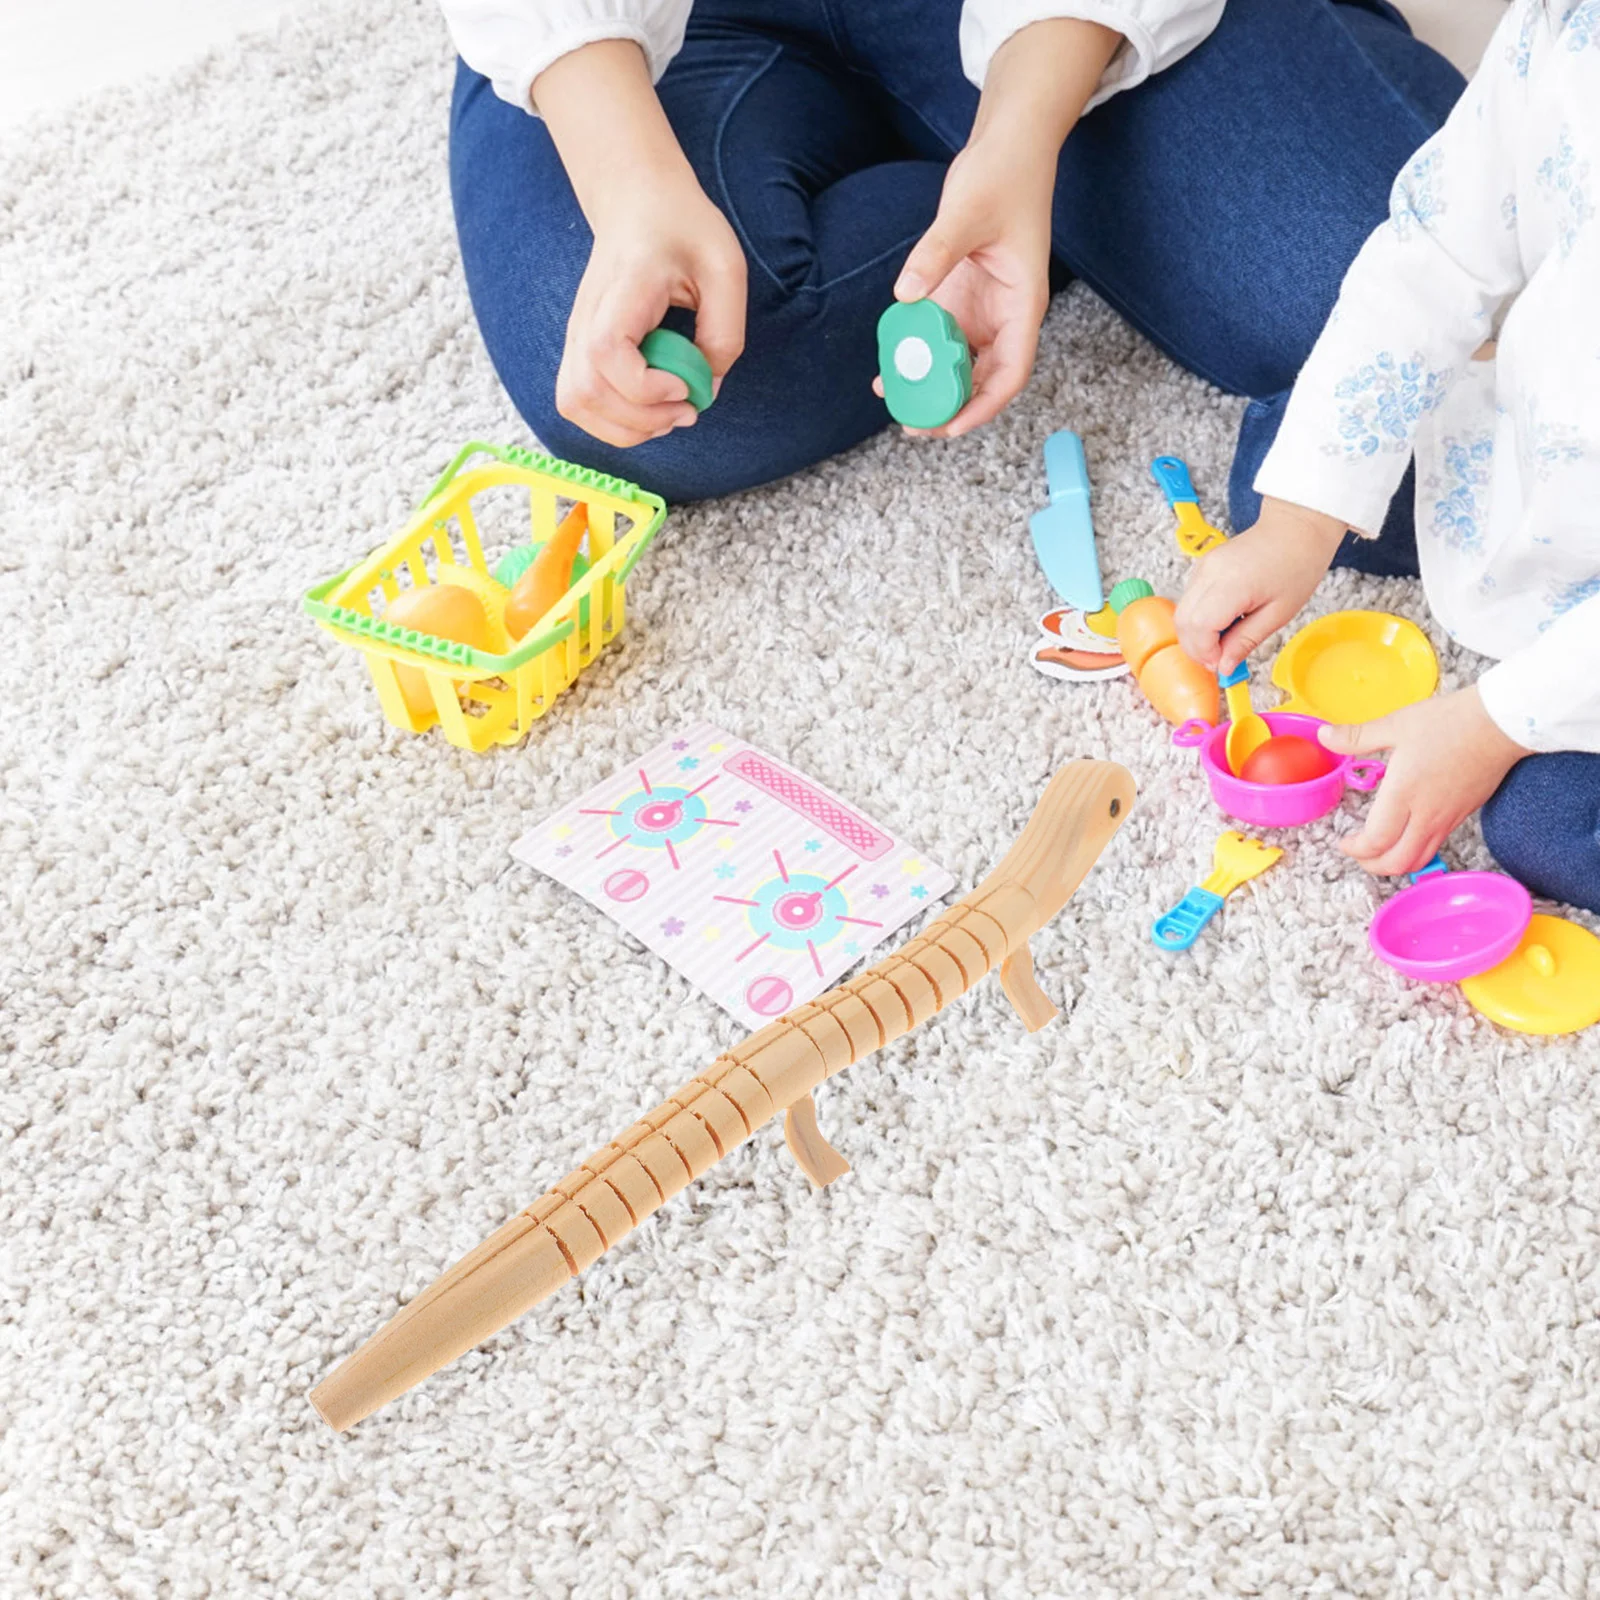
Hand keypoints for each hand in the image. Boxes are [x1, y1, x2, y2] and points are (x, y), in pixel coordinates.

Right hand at [557, 173, 745, 447]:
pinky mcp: (579, 349)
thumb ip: (725, 333)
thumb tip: (706, 390)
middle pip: (585, 392)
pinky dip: (613, 422)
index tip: (684, 386)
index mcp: (624, 288)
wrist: (637, 201)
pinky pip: (579, 402)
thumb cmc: (684, 228)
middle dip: (641, 421)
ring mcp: (576, 334)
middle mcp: (587, 315)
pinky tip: (648, 410)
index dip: (645, 387)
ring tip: (667, 415)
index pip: (607, 352)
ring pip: (574, 404)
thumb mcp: (725, 269)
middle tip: (687, 410)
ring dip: (625, 428)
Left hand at [882, 137, 1053, 437]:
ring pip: (959, 364)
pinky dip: (918, 355)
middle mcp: (1005, 315)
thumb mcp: (967, 211)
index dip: (984, 406)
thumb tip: (906, 294)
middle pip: (984, 380)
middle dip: (951, 408)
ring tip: (894, 401)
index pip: (1011, 372)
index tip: (951, 426)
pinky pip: (939, 338)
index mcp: (1023, 305)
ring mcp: (982, 309)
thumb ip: (936, 253)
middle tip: (911, 425)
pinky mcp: (961, 297)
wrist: (1006, 146)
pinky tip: (889, 365)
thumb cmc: (1003, 174)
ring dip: (931, 387)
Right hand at [1175, 497, 1347, 672]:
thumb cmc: (1297, 564)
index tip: (1222, 664)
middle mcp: (1209, 573)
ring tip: (1225, 640)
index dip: (1205, 652)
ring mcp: (1202, 568)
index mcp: (1232, 584)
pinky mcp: (1202, 567)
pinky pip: (1189, 601)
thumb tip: (1224, 666)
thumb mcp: (1279, 613)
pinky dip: (1199, 619)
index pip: (1198, 628)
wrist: (1296, 527)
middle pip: (1183, 622)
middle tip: (1221, 659)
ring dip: (1197, 635)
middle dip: (1196, 648)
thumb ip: (1246, 641)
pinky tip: (1223, 622)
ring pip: (1182, 613)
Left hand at [1319, 686, 1530, 876]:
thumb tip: (1325, 736)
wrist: (1502, 723)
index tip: (1343, 841)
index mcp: (1404, 794)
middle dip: (1370, 865)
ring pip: (1418, 860)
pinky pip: (1434, 847)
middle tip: (1356, 850)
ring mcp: (1447, 819)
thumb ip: (1357, 737)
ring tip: (1377, 849)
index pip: (1376, 841)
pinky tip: (1404, 834)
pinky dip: (1414, 852)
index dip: (1354, 849)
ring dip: (1393, 863)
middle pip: (1396, 863)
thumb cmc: (1450, 722)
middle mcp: (1426, 815)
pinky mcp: (1462, 816)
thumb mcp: (1397, 725)